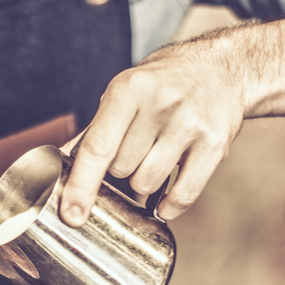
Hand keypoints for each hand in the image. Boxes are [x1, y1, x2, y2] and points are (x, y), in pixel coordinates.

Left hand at [59, 36, 246, 225]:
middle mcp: (161, 105)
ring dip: (144, 182)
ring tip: (154, 157)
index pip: (98, 147)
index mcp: (129, 90)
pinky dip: (169, 205)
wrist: (224, 69)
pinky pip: (182, 196)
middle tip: (135, 148)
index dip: (81, 185)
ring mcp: (190, 125)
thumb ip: (95, 130)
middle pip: (121, 169)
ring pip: (147, 184)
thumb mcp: (125, 92)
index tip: (71, 215)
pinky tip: (166, 197)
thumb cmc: (164, 83)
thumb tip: (59, 164)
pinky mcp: (215, 145)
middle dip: (120, 169)